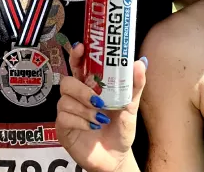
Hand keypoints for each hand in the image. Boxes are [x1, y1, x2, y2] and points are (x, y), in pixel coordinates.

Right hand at [56, 43, 147, 171]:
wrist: (116, 158)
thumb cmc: (120, 130)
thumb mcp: (131, 106)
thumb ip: (134, 85)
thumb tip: (140, 62)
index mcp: (89, 87)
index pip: (78, 66)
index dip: (77, 55)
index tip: (81, 47)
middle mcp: (75, 97)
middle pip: (66, 81)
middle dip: (82, 89)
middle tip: (98, 99)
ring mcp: (67, 112)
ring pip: (65, 100)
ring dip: (85, 109)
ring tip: (100, 118)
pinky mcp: (63, 128)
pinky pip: (64, 117)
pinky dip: (81, 121)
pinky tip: (93, 126)